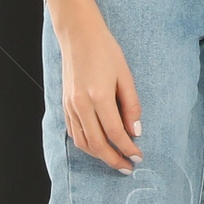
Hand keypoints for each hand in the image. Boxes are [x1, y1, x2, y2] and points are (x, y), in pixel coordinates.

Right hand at [59, 15, 142, 172]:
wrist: (79, 35)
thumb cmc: (105, 51)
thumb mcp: (126, 75)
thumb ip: (131, 105)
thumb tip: (135, 131)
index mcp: (99, 96)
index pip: (114, 133)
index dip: (127, 149)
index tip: (138, 157)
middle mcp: (81, 104)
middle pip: (97, 144)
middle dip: (113, 159)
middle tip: (127, 167)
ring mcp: (70, 105)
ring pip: (82, 142)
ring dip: (99, 155)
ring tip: (114, 158)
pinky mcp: (64, 104)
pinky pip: (74, 132)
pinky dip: (86, 143)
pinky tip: (98, 145)